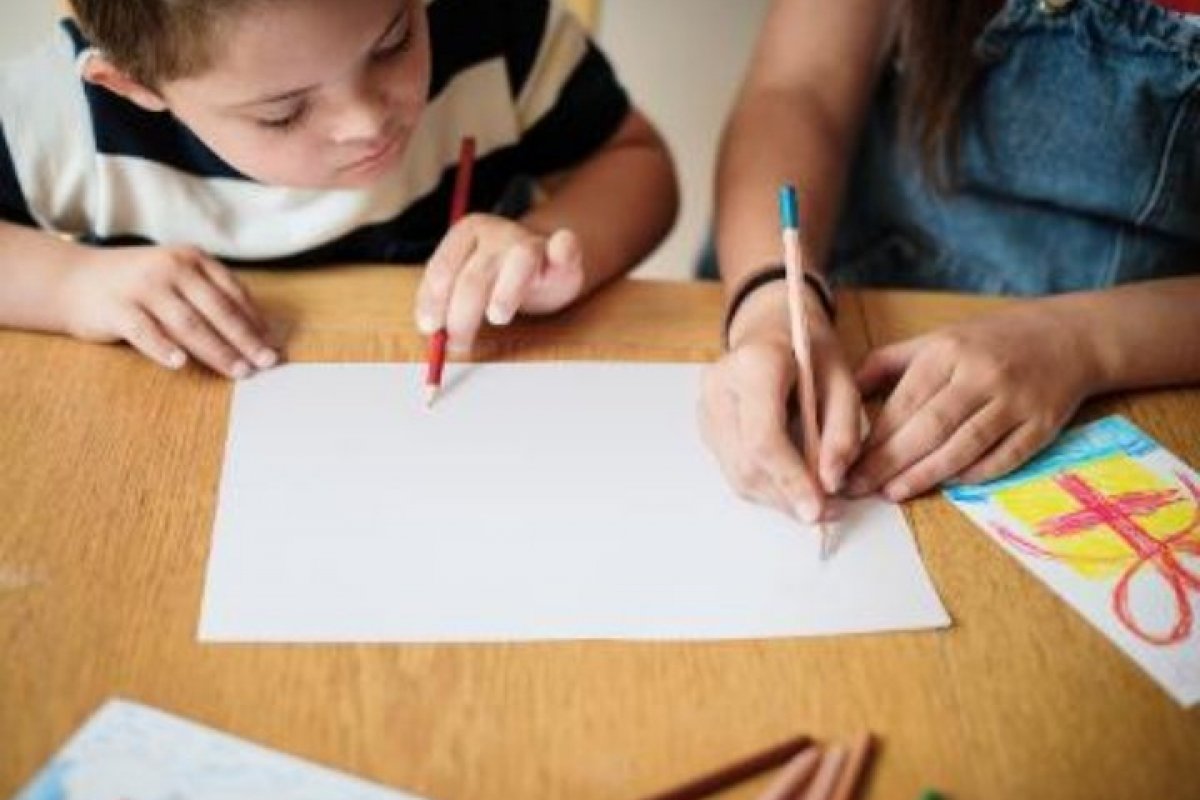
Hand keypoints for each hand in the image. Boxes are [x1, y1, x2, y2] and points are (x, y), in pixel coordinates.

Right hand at [60, 245, 276, 378]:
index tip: (274, 347)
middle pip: (217, 309)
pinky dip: (163, 347)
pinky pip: (144, 331)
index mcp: (192, 259)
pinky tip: (180, 363)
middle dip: (245, 340)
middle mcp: (171, 267)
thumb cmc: (140, 286)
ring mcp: (143, 286)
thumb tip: (259, 334)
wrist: (74, 280)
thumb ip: (211, 299)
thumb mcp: (178, 280)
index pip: (233, 294)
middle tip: (265, 363)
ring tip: (238, 371)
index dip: (256, 322)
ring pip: (188, 323)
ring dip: (217, 350)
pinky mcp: (116, 308)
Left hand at [414, 214, 583, 351]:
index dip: (433, 300)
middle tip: (458, 343)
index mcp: (467, 233)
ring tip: (497, 318)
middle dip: (461, 315)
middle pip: (475, 276)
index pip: (443, 267)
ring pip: (520, 262)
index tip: (430, 328)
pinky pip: (565, 246)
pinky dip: (563, 250)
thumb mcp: (463, 282)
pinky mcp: (563, 252)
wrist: (541, 261)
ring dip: (506, 293)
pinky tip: (559, 253)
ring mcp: (532, 241)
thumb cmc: (497, 277)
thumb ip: (446, 302)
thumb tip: (430, 331)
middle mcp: (497, 232)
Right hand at [699, 283, 863, 522]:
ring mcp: (705, 407)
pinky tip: (790, 483)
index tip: (818, 509)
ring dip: (777, 497)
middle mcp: (718, 386)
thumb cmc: (810, 351)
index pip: (763, 438)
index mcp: (753, 365)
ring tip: (813, 500)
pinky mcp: (705, 425)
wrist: (772, 328)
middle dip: (787, 495)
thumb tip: (831, 482)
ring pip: (737, 474)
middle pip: (747, 463)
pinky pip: (733, 469)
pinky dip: (765, 485)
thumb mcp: (843, 381)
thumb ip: (842, 432)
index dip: (790, 480)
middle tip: (826, 510)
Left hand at [846, 304, 1101, 500]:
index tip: (846, 461)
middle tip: (859, 487)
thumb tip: (842, 391)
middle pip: (929, 427)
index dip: (874, 436)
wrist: (1071, 336)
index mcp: (948, 351)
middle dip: (889, 461)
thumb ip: (888, 363)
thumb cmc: (990, 342)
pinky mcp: (1043, 424)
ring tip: (893, 492)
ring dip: (925, 474)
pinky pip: (1004, 457)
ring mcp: (1015, 400)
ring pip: (964, 445)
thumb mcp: (936, 339)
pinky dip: (974, 475)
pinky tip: (946, 486)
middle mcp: (981, 374)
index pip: (904, 401)